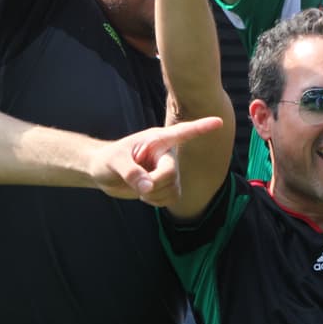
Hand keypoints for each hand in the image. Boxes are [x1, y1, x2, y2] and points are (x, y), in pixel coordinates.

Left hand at [93, 116, 223, 204]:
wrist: (104, 174)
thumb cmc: (108, 160)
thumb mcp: (114, 162)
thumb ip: (130, 172)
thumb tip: (147, 187)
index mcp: (156, 140)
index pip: (183, 132)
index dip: (201, 128)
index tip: (218, 122)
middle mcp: (166, 154)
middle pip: (172, 173)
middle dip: (154, 183)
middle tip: (138, 184)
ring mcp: (167, 170)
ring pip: (174, 188)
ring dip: (155, 195)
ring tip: (140, 188)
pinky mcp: (166, 185)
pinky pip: (172, 198)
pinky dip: (158, 201)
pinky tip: (146, 195)